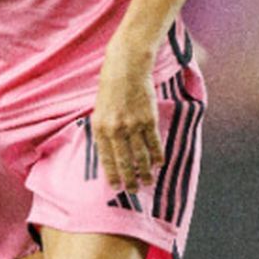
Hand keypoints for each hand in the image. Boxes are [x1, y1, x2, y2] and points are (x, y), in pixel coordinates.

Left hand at [90, 44, 162, 193]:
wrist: (126, 68)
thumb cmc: (111, 88)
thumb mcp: (99, 109)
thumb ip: (103, 131)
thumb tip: (108, 153)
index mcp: (100, 128)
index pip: (106, 158)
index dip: (111, 175)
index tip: (116, 187)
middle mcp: (115, 129)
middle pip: (124, 161)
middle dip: (130, 178)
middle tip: (134, 190)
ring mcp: (132, 125)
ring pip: (140, 155)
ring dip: (145, 171)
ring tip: (148, 182)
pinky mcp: (148, 119)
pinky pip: (153, 142)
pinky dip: (157, 155)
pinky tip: (159, 163)